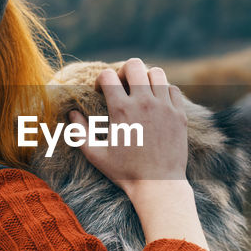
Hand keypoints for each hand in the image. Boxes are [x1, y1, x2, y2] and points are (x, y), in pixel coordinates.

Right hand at [69, 58, 187, 193]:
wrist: (158, 185)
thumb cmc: (124, 172)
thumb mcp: (95, 154)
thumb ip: (79, 132)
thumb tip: (72, 114)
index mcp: (121, 110)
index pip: (108, 75)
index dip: (101, 80)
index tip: (101, 92)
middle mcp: (143, 103)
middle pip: (134, 65)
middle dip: (124, 71)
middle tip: (122, 86)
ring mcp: (164, 107)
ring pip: (156, 73)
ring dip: (145, 78)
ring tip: (141, 92)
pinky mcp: (179, 114)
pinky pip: (172, 89)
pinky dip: (163, 91)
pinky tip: (157, 103)